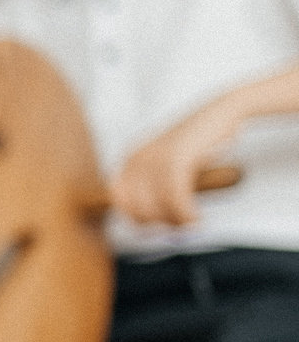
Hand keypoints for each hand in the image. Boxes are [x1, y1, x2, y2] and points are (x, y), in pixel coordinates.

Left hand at [113, 99, 239, 226]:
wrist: (222, 113)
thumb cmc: (197, 146)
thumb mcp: (166, 168)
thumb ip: (152, 192)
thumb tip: (145, 228)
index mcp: (129, 161)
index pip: (120, 202)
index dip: (137, 219)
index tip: (159, 225)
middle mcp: (136, 158)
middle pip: (136, 208)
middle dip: (159, 223)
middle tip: (180, 225)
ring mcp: (154, 156)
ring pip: (156, 206)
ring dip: (175, 221)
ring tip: (191, 223)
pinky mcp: (176, 156)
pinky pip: (174, 197)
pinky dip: (185, 214)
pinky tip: (196, 219)